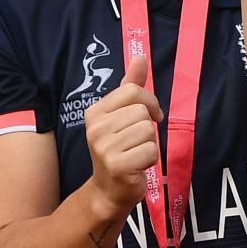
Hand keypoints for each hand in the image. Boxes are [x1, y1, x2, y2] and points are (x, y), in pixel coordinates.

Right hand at [83, 54, 161, 220]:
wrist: (109, 190)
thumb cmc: (119, 149)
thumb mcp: (122, 115)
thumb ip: (131, 86)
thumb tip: (140, 57)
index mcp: (96, 112)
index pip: (133, 91)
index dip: (150, 102)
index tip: (150, 116)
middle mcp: (95, 128)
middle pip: (143, 112)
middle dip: (148, 128)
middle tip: (136, 142)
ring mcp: (104, 147)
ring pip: (148, 131)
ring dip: (149, 144)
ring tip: (135, 153)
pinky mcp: (117, 166)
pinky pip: (151, 151)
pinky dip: (150, 160)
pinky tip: (136, 166)